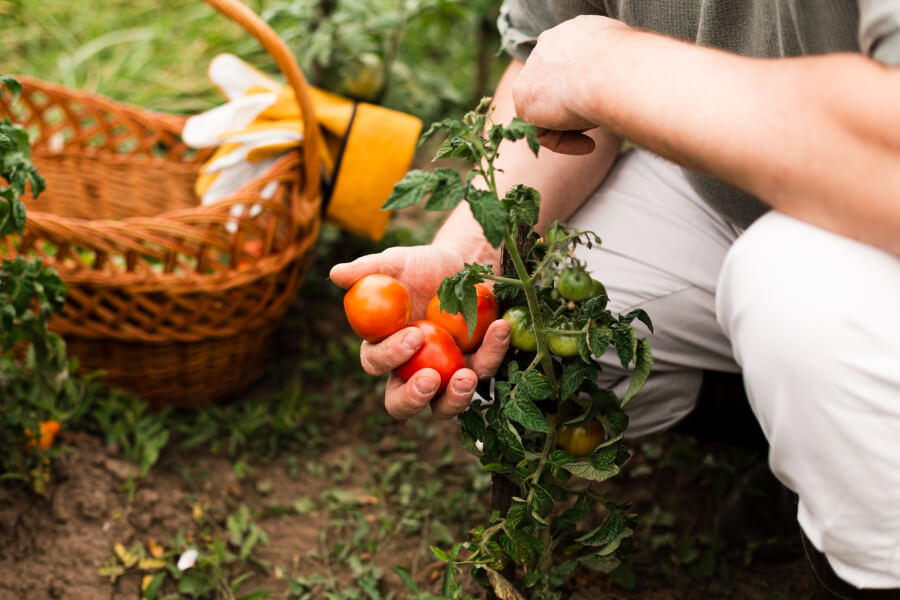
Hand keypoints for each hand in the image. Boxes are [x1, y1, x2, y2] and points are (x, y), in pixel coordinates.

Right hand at [330, 245, 509, 419]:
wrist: (463, 263)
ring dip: (456, 397)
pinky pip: (485, 370)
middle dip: (413, 398)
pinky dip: (493, 352)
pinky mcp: (477, 367)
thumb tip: (335, 274)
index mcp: (384, 348)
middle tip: (430, 381)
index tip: (412, 337)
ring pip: (445, 406)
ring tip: (467, 376)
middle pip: (402, 403)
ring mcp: (445, 375)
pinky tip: (499, 328)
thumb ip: (368, 269)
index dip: (389, 356)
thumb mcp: (397, 262)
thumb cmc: (422, 266)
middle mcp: (411, 371)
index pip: (376, 363)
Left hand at [512, 15, 630, 153]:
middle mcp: (547, 46)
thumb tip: (619, 85)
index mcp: (571, 34)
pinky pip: (540, 130)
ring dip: (572, 125)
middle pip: (554, 88)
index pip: (568, 65)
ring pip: (547, 109)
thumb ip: (610, 68)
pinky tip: (589, 145)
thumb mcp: (625, 58)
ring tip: (598, 126)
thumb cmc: (631, 65)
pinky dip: (564, 143)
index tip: (602, 104)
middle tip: (599, 120)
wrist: (612, 71)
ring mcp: (531, 72)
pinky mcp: (523, 98)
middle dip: (574, 109)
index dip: (583, 90)